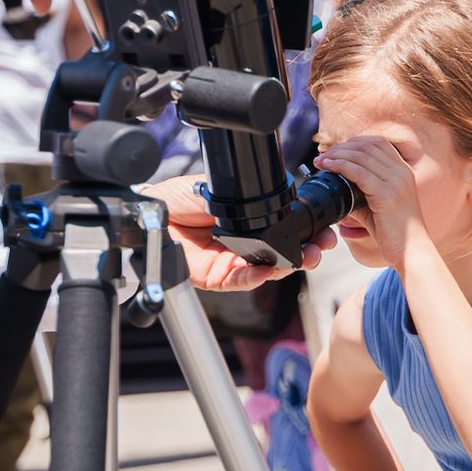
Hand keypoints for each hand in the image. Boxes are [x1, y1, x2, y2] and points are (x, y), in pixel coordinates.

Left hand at [136, 176, 336, 291]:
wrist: (148, 211)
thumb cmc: (175, 198)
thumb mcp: (213, 189)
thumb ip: (240, 196)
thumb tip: (272, 192)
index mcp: (246, 222)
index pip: (281, 229)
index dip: (304, 230)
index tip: (322, 226)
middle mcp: (242, 244)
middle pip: (281, 253)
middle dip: (306, 251)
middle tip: (322, 245)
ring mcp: (231, 262)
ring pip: (267, 269)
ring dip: (288, 265)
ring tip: (304, 257)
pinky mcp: (216, 278)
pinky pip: (241, 280)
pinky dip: (256, 276)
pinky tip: (269, 268)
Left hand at [315, 136, 425, 268]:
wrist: (412, 251)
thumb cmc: (396, 233)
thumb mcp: (379, 206)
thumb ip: (362, 195)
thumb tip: (339, 191)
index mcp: (403, 171)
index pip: (377, 143)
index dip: (354, 143)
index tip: (335, 151)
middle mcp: (402, 172)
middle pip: (367, 145)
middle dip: (341, 147)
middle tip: (322, 156)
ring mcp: (396, 181)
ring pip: (362, 156)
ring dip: (337, 155)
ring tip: (321, 161)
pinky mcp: (388, 194)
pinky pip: (359, 172)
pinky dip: (341, 166)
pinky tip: (329, 167)